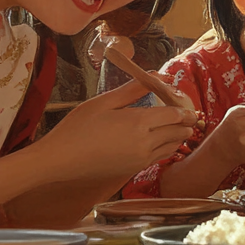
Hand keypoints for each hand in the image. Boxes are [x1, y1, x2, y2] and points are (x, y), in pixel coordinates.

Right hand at [38, 79, 199, 180]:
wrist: (59, 160)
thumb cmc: (77, 128)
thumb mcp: (103, 102)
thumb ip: (133, 89)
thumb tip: (157, 76)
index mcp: (139, 123)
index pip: (176, 114)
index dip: (183, 107)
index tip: (182, 99)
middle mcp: (146, 143)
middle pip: (180, 130)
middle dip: (186, 121)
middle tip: (182, 110)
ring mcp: (142, 159)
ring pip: (174, 145)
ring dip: (179, 134)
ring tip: (173, 122)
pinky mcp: (136, 169)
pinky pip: (162, 156)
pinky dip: (167, 146)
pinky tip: (159, 137)